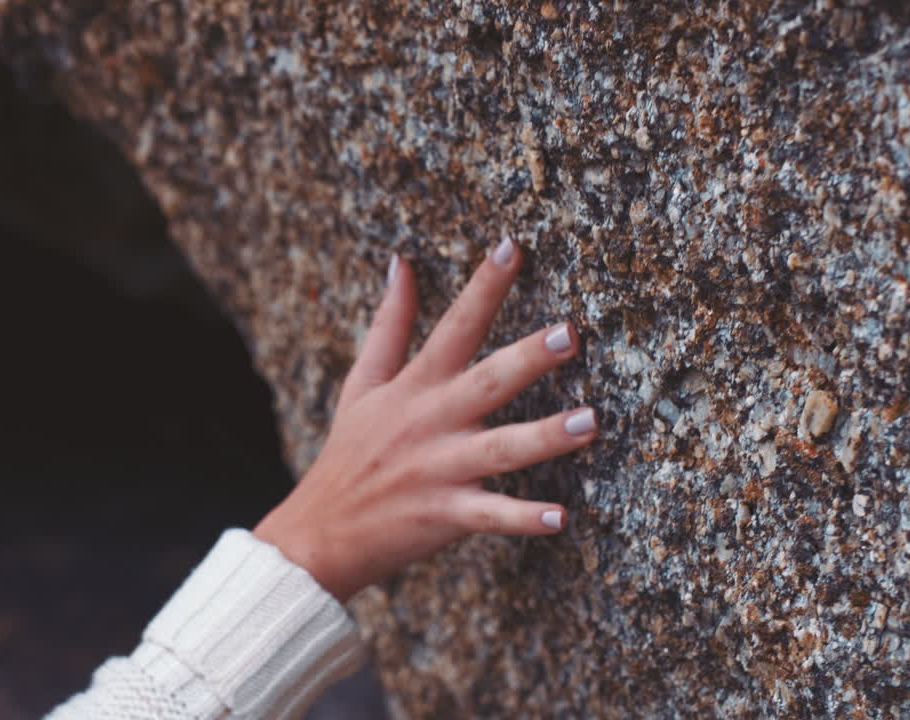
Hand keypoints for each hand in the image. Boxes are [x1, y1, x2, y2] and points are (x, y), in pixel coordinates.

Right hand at [253, 237, 596, 602]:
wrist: (318, 533)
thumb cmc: (348, 455)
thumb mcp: (362, 384)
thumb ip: (389, 325)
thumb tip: (401, 265)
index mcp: (414, 387)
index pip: (452, 327)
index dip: (482, 287)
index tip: (511, 247)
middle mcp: (430, 422)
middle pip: (485, 383)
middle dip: (527, 359)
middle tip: (569, 334)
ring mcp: (438, 470)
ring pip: (500, 449)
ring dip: (545, 436)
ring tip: (591, 421)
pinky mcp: (443, 515)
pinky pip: (491, 516)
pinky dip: (524, 518)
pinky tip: (561, 517)